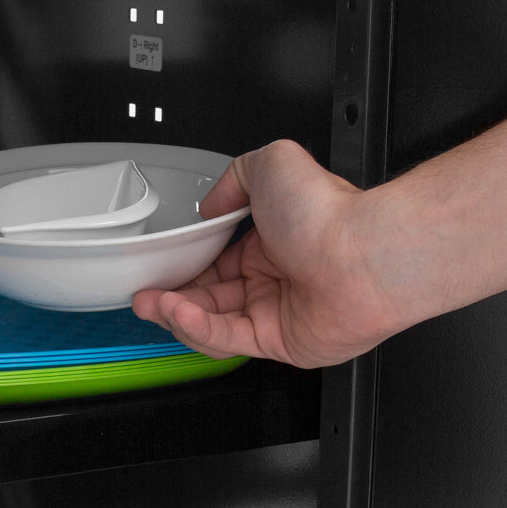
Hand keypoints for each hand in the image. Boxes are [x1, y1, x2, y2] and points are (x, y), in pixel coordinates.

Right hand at [132, 141, 408, 367]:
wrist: (364, 255)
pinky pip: (228, 339)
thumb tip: (208, 206)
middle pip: (207, 295)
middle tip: (142, 292)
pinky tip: (177, 312)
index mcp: (271, 241)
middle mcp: (274, 278)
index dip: (181, 264)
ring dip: (176, 313)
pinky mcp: (280, 343)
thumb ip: (231, 180)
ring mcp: (276, 313)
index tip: (156, 264)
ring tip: (150, 303)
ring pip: (212, 321)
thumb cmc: (330, 212)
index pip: (213, 259)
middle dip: (169, 295)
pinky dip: (198, 328)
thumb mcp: (269, 164)